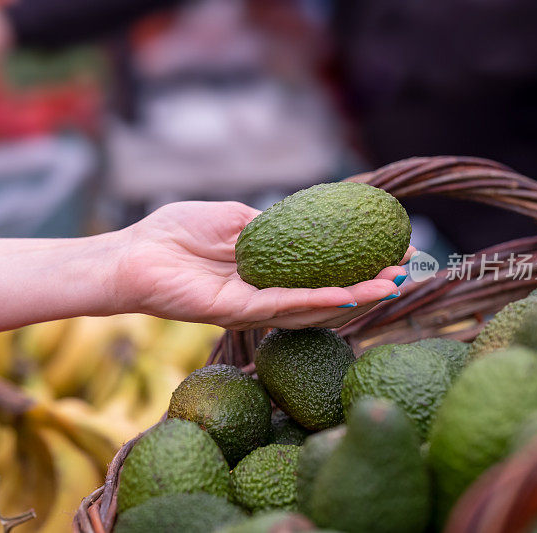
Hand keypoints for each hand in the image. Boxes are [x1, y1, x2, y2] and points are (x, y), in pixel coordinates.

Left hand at [0, 201, 411, 336]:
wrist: (133, 254)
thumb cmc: (172, 232)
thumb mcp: (230, 218)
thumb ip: (264, 224)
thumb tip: (298, 220)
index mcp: (262, 267)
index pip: (316, 266)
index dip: (351, 259)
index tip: (386, 247)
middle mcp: (262, 290)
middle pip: (321, 289)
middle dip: (363, 282)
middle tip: (403, 272)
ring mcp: (252, 305)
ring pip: (311, 303)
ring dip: (352, 294)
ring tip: (390, 285)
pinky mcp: (237, 311)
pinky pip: (284, 305)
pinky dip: (318, 300)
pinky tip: (349, 292)